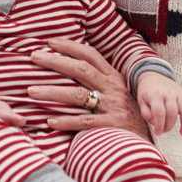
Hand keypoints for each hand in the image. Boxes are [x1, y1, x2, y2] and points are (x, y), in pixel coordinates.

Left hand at [26, 38, 149, 137]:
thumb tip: (71, 63)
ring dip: (52, 92)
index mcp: (113, 77)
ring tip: (31, 91)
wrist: (149, 140)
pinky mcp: (111, 126)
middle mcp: (112, 89)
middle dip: (56, 62)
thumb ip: (99, 78)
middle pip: (81, 70)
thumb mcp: (117, 90)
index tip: (50, 42)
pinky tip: (50, 121)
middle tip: (34, 57)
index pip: (90, 55)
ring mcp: (112, 107)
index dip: (70, 46)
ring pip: (78, 95)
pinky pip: (84, 122)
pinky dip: (66, 121)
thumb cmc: (127, 113)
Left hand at [136, 72, 181, 135]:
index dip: (159, 125)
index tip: (158, 132)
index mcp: (155, 95)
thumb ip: (145, 113)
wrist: (153, 75)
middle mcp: (168, 93)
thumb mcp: (141, 100)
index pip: (159, 112)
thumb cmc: (147, 91)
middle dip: (169, 125)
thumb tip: (154, 123)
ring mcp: (178, 93)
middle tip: (165, 131)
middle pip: (172, 112)